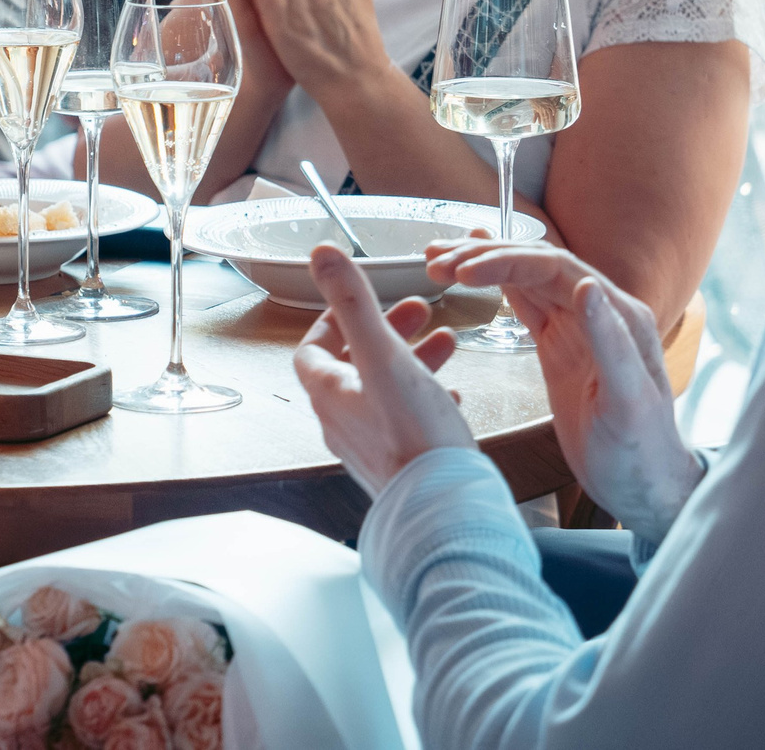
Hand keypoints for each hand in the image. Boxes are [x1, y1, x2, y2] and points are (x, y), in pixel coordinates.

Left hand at [293, 242, 472, 494]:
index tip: (362, 302)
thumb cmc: (414, 436)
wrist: (445, 509)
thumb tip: (321, 253)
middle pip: (353, 366)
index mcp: (330, 394)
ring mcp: (372, 447)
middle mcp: (343, 423)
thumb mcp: (383, 355)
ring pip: (384, 391)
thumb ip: (354, 302)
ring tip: (446, 342)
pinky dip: (425, 398)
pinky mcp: (401, 465)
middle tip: (418, 311)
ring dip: (410, 361)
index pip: (313, 349)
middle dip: (385, 332)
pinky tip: (452, 396)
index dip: (333, 319)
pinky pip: (407, 422)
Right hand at [425, 241, 701, 542]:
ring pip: (525, 280)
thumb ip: (609, 341)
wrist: (646, 488)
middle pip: (535, 265)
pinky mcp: (560, 346)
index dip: (507, 262)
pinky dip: (496, 285)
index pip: (555, 269)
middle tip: (438, 260)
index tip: (465, 271)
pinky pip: (525, 304)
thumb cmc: (643, 452)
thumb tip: (586, 286)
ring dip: (483, 265)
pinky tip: (472, 274)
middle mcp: (598, 311)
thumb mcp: (628, 401)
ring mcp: (576, 327)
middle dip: (485, 257)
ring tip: (439, 259)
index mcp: (619, 315)